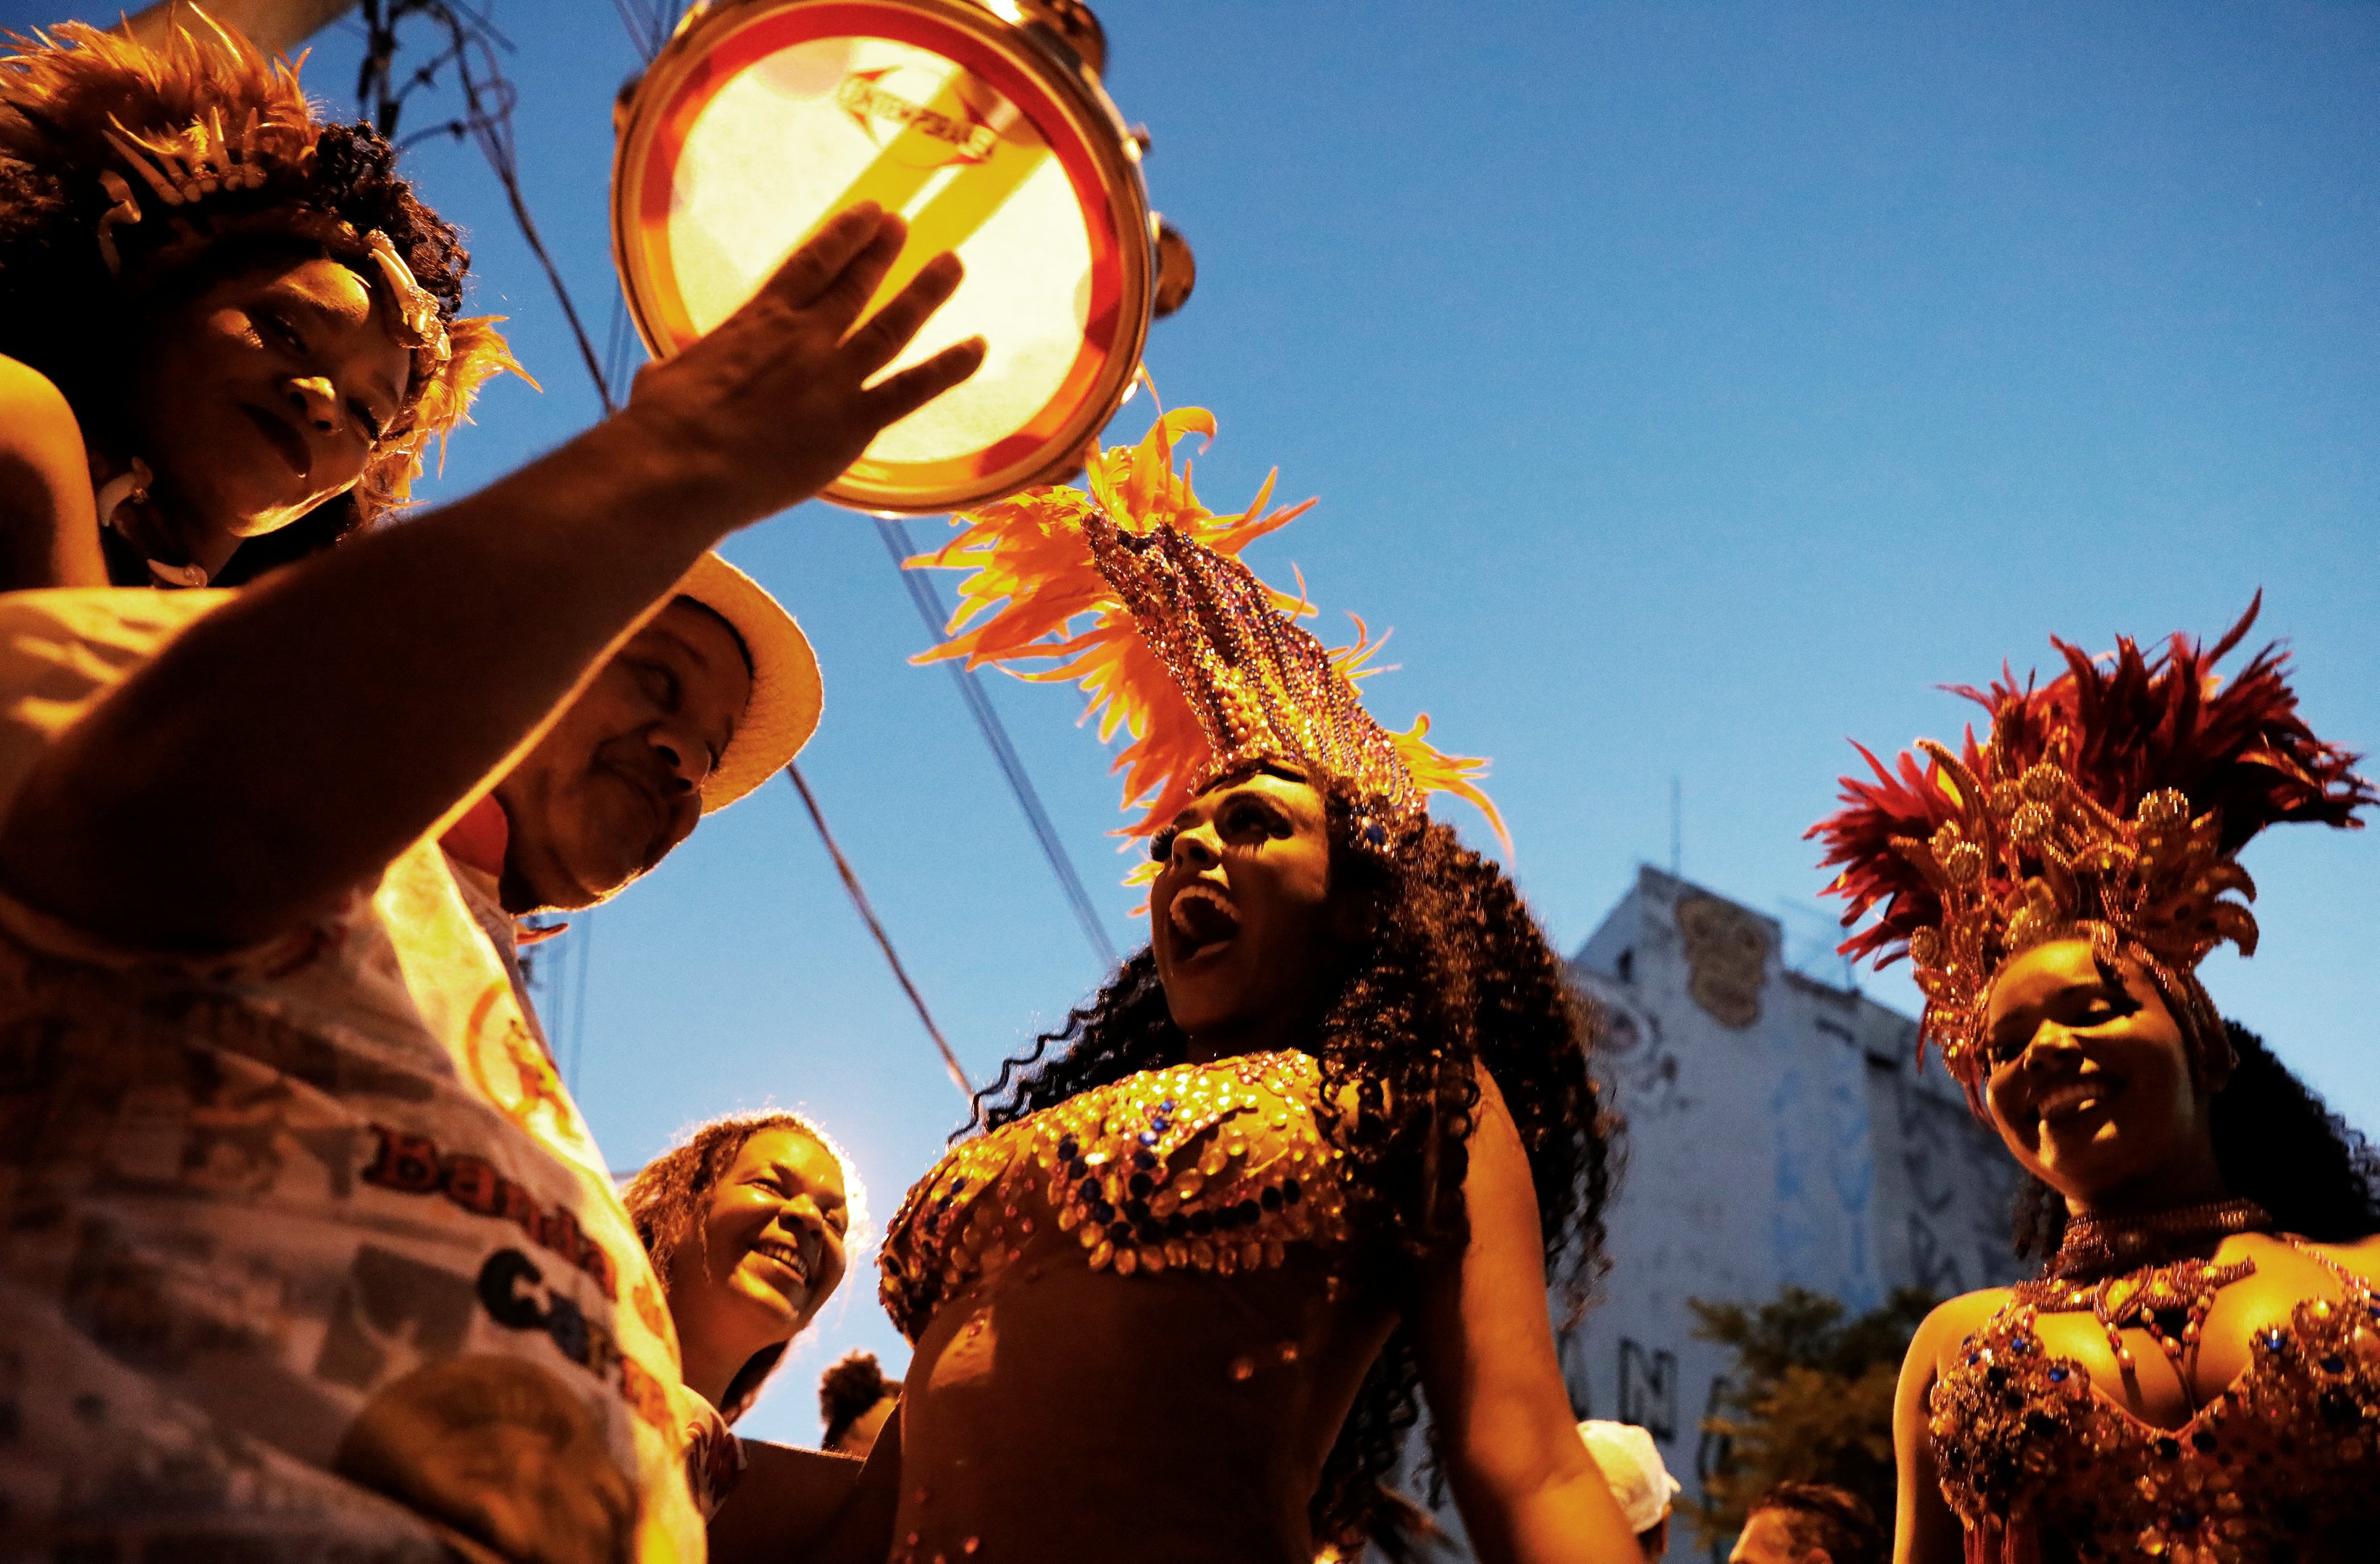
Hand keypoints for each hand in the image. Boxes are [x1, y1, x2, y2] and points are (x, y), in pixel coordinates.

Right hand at [622, 204, 983, 523]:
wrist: (679, 467)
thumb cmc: (659, 430)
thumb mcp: (664, 383)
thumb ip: (680, 372)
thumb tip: (663, 378)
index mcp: (756, 322)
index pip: (809, 266)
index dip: (843, 237)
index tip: (867, 214)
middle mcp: (802, 337)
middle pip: (854, 284)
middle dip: (882, 251)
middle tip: (904, 225)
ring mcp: (832, 376)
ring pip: (893, 325)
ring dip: (926, 291)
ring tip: (953, 264)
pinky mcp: (853, 421)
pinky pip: (914, 389)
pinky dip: (950, 368)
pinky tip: (978, 349)